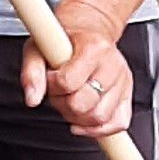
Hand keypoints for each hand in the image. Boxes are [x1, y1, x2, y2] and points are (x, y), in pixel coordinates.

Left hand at [21, 0, 132, 140]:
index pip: (68, 82)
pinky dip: (99, 129)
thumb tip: (32, 99)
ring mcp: (123, 81)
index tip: (51, 77)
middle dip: (63, 104)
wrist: (89, 30)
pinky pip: (118, 123)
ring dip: (78, 118)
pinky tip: (84, 122)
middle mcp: (112, 64)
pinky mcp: (127, 95)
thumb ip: (31, 73)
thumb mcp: (39, 47)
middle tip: (59, 92)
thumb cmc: (64, 40)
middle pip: (83, 104)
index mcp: (93, 47)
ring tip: (71, 101)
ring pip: (99, 117)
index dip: (53, 86)